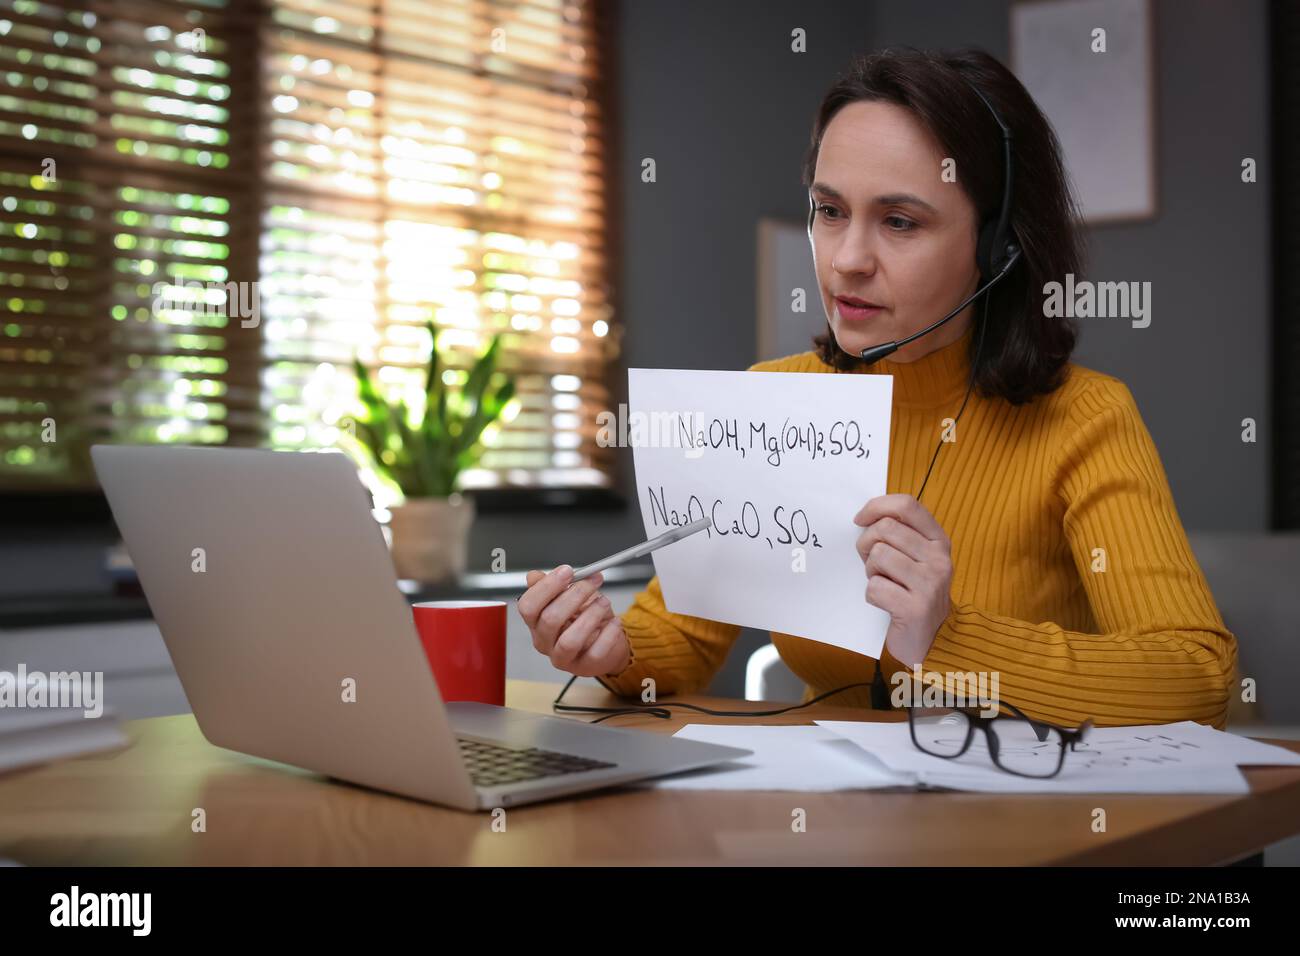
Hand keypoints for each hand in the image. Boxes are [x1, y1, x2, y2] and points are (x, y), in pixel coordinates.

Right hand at [517, 566, 632, 677]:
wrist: (606, 641)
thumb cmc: (584, 617)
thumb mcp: (568, 597)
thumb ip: (552, 587)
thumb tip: (533, 576)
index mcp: (535, 622)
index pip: (528, 606)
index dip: (546, 587)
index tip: (567, 571)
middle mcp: (544, 642)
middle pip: (550, 620)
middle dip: (574, 596)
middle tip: (592, 582)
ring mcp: (562, 658)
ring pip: (570, 639)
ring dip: (590, 615)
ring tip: (604, 602)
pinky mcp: (584, 667)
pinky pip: (595, 652)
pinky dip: (608, 634)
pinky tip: (614, 621)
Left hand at [852, 494, 952, 668]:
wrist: (932, 638)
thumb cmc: (912, 591)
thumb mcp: (914, 558)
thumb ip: (897, 535)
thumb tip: (864, 517)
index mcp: (939, 540)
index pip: (907, 505)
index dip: (877, 506)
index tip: (859, 519)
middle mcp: (939, 559)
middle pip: (886, 528)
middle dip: (866, 543)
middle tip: (869, 561)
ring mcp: (930, 583)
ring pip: (878, 556)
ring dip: (871, 571)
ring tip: (883, 582)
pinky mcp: (916, 608)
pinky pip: (875, 587)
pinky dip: (872, 595)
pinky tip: (885, 602)